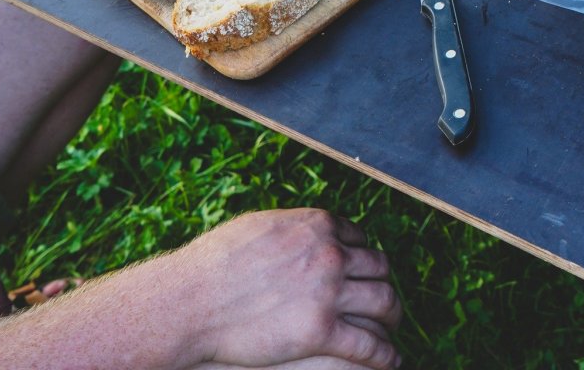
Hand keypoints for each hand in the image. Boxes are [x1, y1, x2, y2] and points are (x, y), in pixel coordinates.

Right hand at [175, 209, 401, 368]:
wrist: (191, 300)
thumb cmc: (214, 264)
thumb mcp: (261, 227)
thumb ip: (293, 229)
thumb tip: (307, 231)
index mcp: (318, 226)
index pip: (358, 239)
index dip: (362, 258)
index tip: (363, 272)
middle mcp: (331, 254)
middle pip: (378, 268)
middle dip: (384, 285)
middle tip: (385, 300)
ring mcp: (328, 292)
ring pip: (382, 302)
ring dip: (392, 316)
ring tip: (391, 327)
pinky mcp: (320, 331)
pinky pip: (367, 345)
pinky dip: (384, 355)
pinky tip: (390, 361)